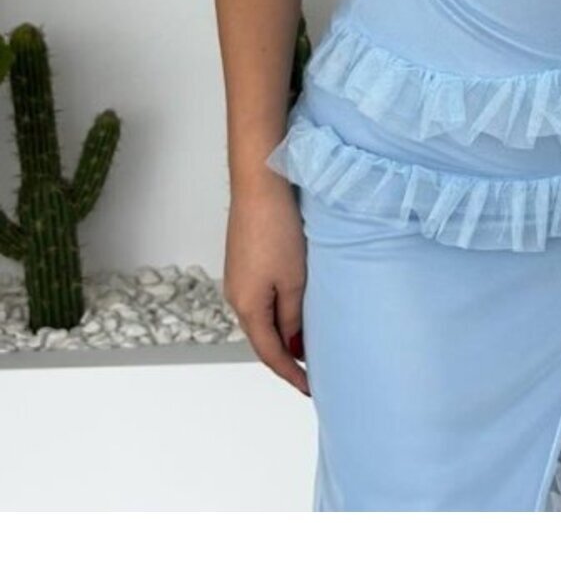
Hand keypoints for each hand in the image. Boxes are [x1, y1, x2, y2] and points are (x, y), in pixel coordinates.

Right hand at [223, 177, 310, 396]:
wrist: (259, 184)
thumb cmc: (277, 229)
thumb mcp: (294, 280)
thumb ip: (292, 316)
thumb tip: (292, 344)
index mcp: (247, 306)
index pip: (269, 353)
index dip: (290, 373)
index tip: (309, 389)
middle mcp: (235, 295)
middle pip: (261, 337)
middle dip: (285, 356)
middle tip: (311, 370)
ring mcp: (237, 277)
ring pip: (260, 317)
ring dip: (281, 332)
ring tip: (307, 342)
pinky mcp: (242, 260)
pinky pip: (259, 297)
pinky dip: (276, 310)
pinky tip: (293, 307)